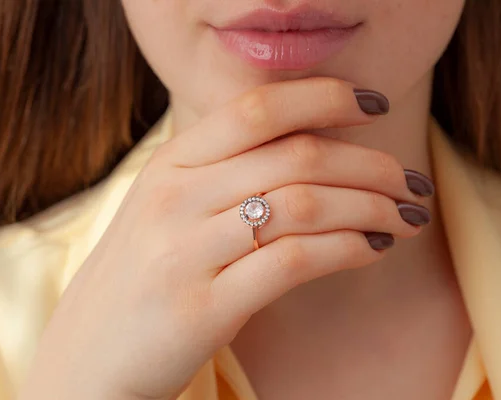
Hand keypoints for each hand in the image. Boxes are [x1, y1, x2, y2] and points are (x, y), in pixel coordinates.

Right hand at [18, 77, 432, 399]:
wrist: (89, 359)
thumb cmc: (145, 276)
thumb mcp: (170, 208)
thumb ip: (224, 173)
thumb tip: (311, 148)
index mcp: (170, 164)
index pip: (257, 109)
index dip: (323, 97)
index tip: (374, 103)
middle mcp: (175, 197)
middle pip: (295, 155)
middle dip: (370, 164)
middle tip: (410, 181)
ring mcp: (185, 251)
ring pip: (302, 204)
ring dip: (369, 206)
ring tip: (405, 217)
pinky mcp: (203, 307)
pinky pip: (292, 260)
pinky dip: (346, 248)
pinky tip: (372, 249)